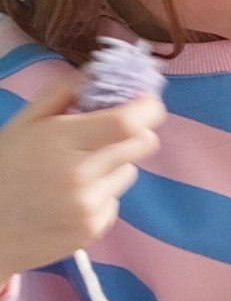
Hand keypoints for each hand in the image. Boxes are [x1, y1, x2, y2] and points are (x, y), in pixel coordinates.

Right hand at [0, 78, 162, 277]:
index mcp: (61, 141)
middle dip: (134, 133)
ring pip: (129, 172)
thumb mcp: (22, 124)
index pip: (128, 122)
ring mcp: (89, 206)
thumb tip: (98, 70)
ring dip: (114, 166)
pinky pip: (115, 201)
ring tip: (75, 173)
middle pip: (143, 144)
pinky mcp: (92, 230)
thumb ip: (62, 93)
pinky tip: (69, 199)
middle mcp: (80, 175)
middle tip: (109, 134)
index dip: (147, 108)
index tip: (144, 102)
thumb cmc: (1, 170)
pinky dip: (101, 196)